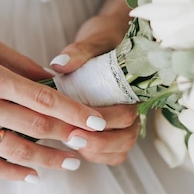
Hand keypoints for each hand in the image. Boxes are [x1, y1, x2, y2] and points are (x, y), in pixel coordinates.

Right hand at [0, 27, 108, 181]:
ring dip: (49, 160)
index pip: (44, 100)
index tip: (97, 121)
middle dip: (69, 137)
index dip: (75, 113)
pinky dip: (14, 174)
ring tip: (71, 163)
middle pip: (37, 127)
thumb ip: (20, 63)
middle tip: (92, 143)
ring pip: (18, 152)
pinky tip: (33, 176)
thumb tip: (51, 81)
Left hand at [50, 10, 139, 164]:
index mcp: (134, 88)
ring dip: (96, 152)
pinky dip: (95, 154)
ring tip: (70, 143)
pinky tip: (74, 146)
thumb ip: (79, 52)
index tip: (79, 125)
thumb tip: (59, 64)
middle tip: (71, 138)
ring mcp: (126, 121)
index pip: (128, 115)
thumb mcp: (93, 40)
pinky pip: (111, 153)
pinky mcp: (113, 129)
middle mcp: (135, 108)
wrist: (110, 40)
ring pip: (120, 150)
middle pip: (126, 138)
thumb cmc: (105, 39)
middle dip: (98, 143)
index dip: (105, 124)